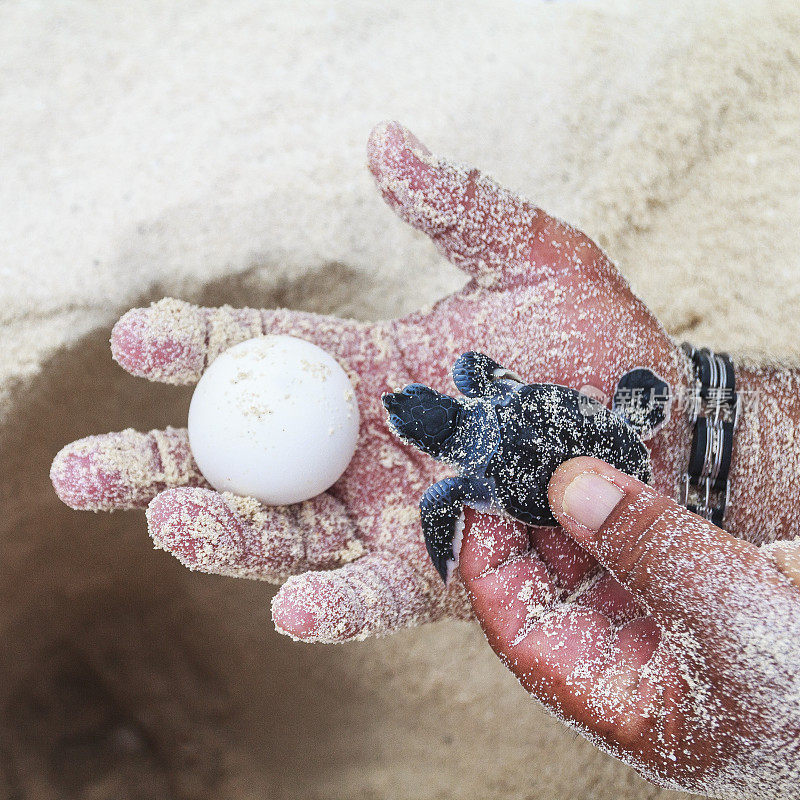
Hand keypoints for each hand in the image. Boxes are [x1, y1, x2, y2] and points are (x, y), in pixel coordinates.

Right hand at [51, 120, 691, 642]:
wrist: (663, 432)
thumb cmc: (598, 345)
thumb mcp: (532, 256)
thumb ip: (455, 205)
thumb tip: (379, 139)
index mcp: (370, 368)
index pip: (264, 355)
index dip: (198, 346)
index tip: (136, 338)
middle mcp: (363, 444)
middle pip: (244, 457)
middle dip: (162, 463)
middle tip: (83, 469)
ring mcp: (394, 511)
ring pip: (288, 531)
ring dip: (225, 533)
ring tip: (166, 522)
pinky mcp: (439, 572)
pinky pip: (373, 591)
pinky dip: (331, 604)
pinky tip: (289, 606)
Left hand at [460, 456, 799, 798]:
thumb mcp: (733, 619)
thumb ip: (649, 547)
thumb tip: (570, 483)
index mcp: (623, 701)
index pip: (523, 633)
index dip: (489, 565)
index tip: (473, 498)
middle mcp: (635, 660)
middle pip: (551, 583)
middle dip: (526, 518)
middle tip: (506, 452)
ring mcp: (666, 617)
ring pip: (593, 550)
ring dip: (570, 498)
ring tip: (545, 442)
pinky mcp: (698, 579)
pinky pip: (638, 532)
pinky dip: (619, 495)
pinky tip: (603, 455)